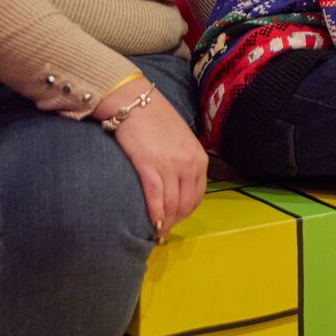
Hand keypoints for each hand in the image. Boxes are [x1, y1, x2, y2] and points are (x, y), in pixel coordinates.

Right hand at [96, 82, 208, 239]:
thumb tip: (178, 185)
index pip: (197, 195)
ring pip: (171, 204)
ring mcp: (170, 166)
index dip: (186, 213)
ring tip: (155, 232)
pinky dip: (154, 214)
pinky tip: (150, 223)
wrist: (136, 103)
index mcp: (199, 159)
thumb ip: (184, 162)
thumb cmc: (156, 121)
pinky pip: (155, 198)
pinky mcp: (149, 166)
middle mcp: (189, 164)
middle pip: (185, 204)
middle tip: (163, 231)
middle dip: (175, 221)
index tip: (175, 221)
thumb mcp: (181, 141)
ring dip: (164, 222)